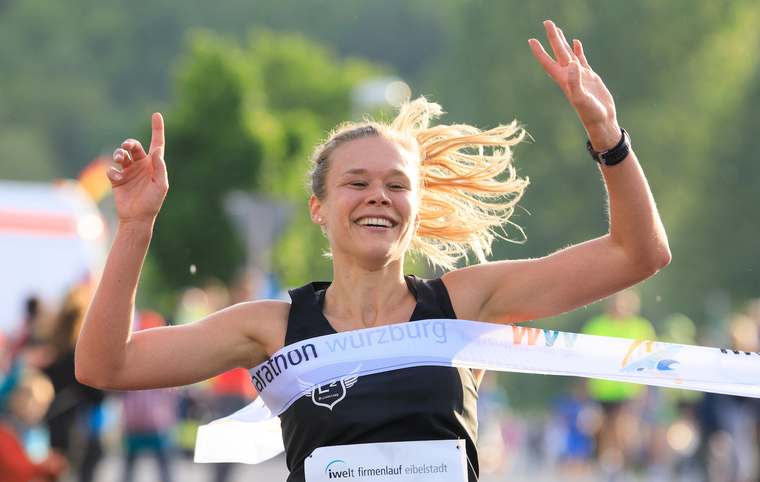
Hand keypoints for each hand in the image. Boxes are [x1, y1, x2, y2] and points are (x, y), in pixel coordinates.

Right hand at [107, 113, 167, 224]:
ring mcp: (128, 171)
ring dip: (119, 154)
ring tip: (119, 159)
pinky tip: (118, 179)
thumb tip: (157, 152)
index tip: (156, 115)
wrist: (137, 218)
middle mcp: (141, 165)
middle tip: (125, 146)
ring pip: (121, 154)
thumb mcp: (161, 186)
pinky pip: (112, 170)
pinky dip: (113, 172)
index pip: (156, 144)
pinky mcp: (117, 179)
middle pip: (134, 146)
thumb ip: (159, 169)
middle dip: (129, 143)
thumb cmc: (153, 202)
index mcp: (153, 165)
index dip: (157, 129)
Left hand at [529, 20, 620, 150]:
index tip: (531, 40)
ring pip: (568, 54)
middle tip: (547, 22)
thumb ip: (575, 81)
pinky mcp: (590, 77)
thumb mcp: (581, 98)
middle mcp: (569, 76)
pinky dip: (578, 50)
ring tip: (557, 30)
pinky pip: (581, 60)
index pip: (548, 62)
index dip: (540, 51)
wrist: (602, 121)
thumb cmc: (590, 113)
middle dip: (552, 38)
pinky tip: (576, 42)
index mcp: (563, 80)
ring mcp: (579, 75)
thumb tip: (571, 63)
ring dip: (562, 42)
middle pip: (558, 52)